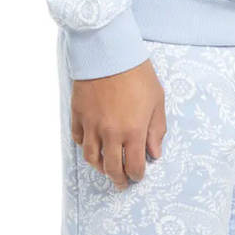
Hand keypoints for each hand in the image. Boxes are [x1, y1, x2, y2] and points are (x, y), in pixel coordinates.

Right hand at [71, 59, 166, 189]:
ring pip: (91, 157)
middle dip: (119, 179)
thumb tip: (155, 153)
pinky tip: (91, 145)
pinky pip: (78, 138)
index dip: (137, 175)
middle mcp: (110, 133)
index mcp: (133, 131)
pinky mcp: (78, 114)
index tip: (138, 176)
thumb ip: (156, 129)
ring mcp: (91, 125)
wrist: (110, 52)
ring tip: (106, 168)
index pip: (134, 166)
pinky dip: (84, 145)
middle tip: (122, 182)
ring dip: (99, 167)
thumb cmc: (138, 73)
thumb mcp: (156, 100)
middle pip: (111, 168)